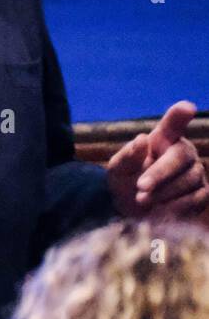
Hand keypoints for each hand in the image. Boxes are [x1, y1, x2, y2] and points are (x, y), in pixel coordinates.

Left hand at [108, 100, 206, 220]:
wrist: (132, 210)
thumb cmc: (125, 181)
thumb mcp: (117, 169)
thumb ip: (127, 156)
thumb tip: (142, 140)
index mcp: (162, 139)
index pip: (173, 124)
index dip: (180, 115)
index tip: (187, 107)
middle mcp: (184, 152)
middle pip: (179, 158)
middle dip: (159, 174)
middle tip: (140, 188)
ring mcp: (196, 172)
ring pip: (187, 181)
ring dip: (163, 193)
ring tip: (141, 200)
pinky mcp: (202, 193)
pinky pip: (194, 199)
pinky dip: (175, 206)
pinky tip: (158, 210)